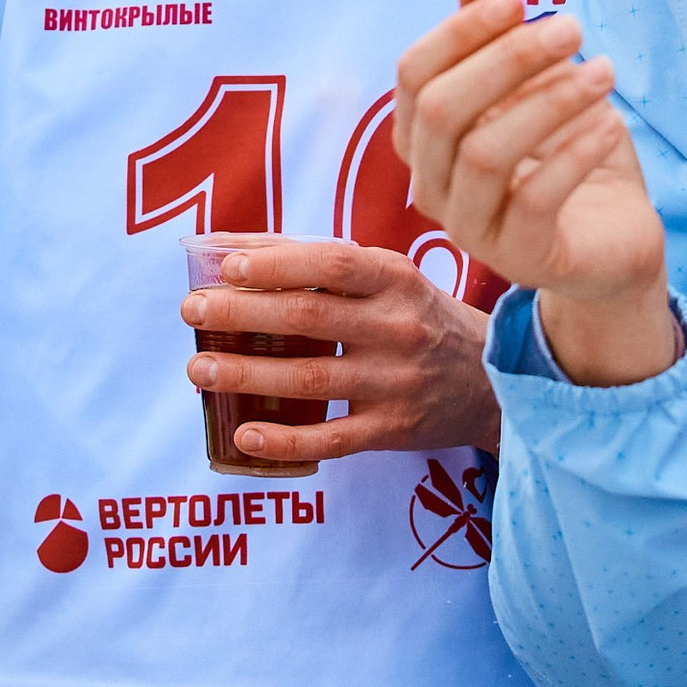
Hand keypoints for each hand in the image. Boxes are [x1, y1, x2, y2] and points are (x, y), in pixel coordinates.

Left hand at [183, 238, 498, 462]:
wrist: (494, 381)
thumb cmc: (419, 316)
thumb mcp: (387, 277)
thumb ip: (318, 262)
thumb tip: (228, 247)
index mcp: (394, 279)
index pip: (332, 264)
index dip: (277, 264)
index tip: (228, 267)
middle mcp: (397, 327)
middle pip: (310, 317)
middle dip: (243, 314)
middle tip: (193, 311)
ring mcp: (396, 382)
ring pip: (312, 379)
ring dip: (248, 375)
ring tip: (199, 370)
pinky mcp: (394, 430)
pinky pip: (332, 438)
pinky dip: (285, 440)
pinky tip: (244, 434)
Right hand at [394, 0, 674, 385]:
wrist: (612, 239)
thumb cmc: (563, 152)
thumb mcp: (536, 84)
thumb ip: (498, 33)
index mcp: (422, 137)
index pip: (414, 74)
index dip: (459, 31)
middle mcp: (430, 184)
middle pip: (443, 110)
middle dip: (507, 59)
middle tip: (571, 27)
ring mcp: (468, 228)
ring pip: (484, 154)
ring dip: (549, 101)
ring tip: (603, 71)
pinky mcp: (518, 258)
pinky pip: (533, 200)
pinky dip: (574, 154)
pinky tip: (611, 123)